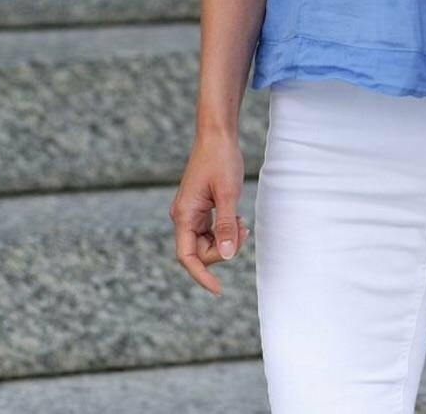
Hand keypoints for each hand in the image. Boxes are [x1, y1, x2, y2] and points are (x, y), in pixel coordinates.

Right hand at [170, 128, 250, 295]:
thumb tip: (226, 255)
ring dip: (224, 239)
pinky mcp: (198, 207)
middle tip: (243, 230)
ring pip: (205, 242)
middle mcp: (182, 216)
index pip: (187, 257)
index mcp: (184, 215)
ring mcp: (189, 212)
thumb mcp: (228, 194)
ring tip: (241, 221)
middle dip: (222, 250)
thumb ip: (226, 227)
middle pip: (199, 251)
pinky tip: (236, 218)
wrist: (216, 134)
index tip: (219, 290)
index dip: (202, 276)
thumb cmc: (221, 160)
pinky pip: (209, 230)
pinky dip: (223, 229)